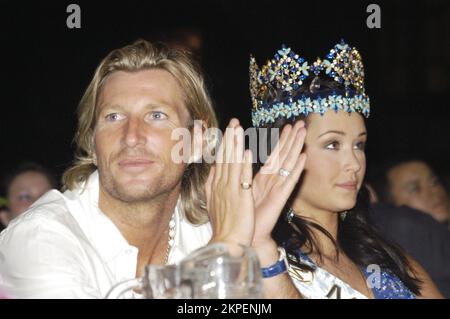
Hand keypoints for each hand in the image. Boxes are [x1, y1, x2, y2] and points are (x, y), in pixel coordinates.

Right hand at [205, 119, 254, 245]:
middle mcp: (221, 185)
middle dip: (229, 138)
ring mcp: (230, 191)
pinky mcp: (241, 198)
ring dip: (235, 145)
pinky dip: (244, 165)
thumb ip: (212, 186)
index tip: (227, 130)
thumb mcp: (213, 203)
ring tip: (238, 129)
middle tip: (233, 121)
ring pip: (232, 163)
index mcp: (216, 186)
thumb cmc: (222, 225)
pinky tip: (247, 152)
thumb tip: (211, 173)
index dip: (224, 144)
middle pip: (225, 157)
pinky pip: (243, 179)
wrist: (226, 241)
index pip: (220, 160)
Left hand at [251, 120, 306, 247]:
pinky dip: (297, 169)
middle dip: (292, 139)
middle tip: (300, 123)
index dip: (281, 140)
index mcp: (263, 178)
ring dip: (296, 148)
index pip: (275, 155)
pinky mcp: (280, 198)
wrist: (246, 234)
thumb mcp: (241, 187)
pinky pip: (289, 181)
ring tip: (303, 133)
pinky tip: (303, 157)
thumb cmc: (244, 213)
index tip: (287, 126)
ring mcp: (278, 189)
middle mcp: (273, 182)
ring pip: (289, 164)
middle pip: (285, 156)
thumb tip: (239, 156)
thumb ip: (242, 173)